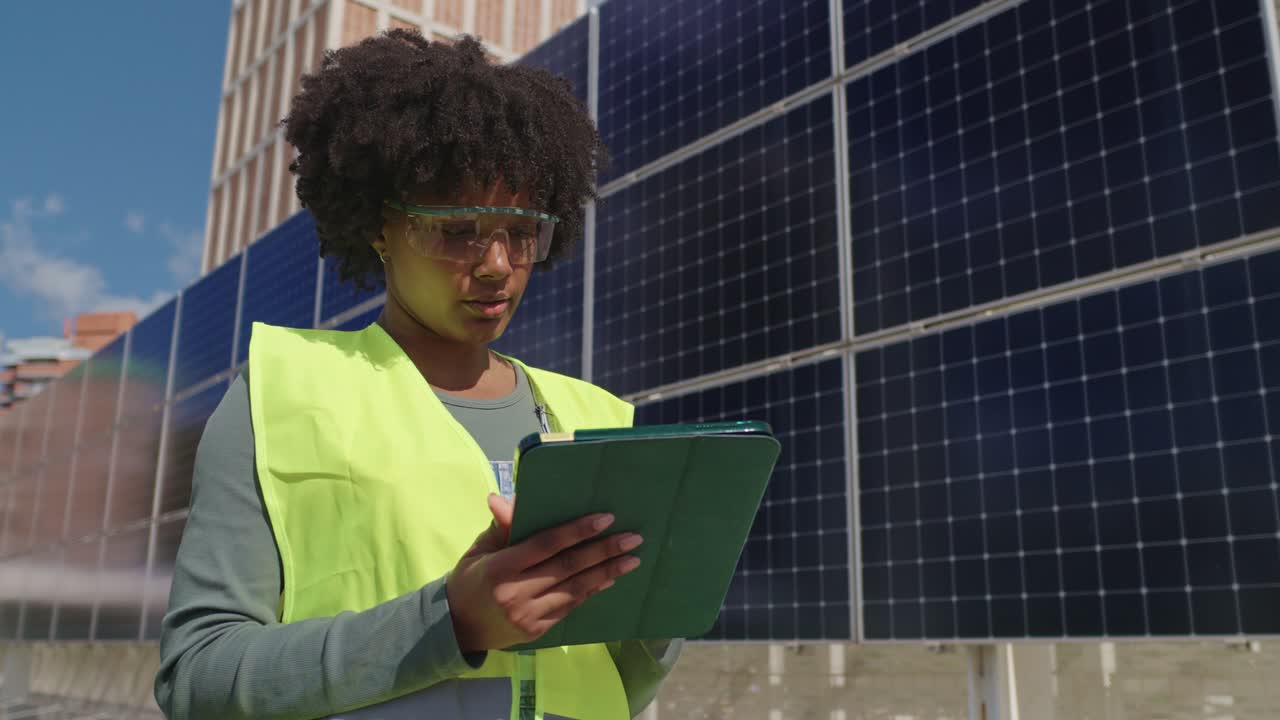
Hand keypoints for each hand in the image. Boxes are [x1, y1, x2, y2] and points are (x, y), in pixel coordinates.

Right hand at [446, 494, 642, 651]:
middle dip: (603, 550)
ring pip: (575, 589)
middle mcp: (516, 593)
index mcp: (500, 568)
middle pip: (568, 567)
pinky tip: (610, 578)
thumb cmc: (470, 580)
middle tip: (632, 538)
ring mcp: (529, 615)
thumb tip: (507, 499)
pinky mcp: (538, 630)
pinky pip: (571, 606)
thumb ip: (501, 528)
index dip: (577, 531)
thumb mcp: (479, 550)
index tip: (605, 518)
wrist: (458, 627)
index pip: (546, 545)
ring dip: (607, 572)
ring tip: (631, 559)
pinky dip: (592, 591)